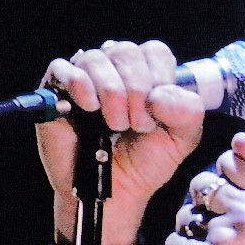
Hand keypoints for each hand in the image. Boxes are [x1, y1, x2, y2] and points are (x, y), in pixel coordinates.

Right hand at [37, 39, 204, 244]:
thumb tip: (161, 95)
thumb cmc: (145, 163)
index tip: (157, 113)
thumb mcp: (181, 139)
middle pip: (125, 52)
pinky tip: (90, 107)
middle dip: (136, 90)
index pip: (154, 52)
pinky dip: (79, 85)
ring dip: (111, 92)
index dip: (159, 79)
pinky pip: (63, 69)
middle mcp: (114, 69)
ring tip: (115, 124)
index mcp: (146, 73)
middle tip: (136, 126)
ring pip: (95, 58)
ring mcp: (84, 77)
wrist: (114, 192)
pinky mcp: (56, 91)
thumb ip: (188, 111)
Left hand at [164, 134, 244, 244]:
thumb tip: (239, 138)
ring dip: (195, 233)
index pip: (233, 161)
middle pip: (202, 185)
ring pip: (185, 214)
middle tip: (231, 239)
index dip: (228, 179)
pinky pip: (174, 241)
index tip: (237, 201)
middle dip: (208, 206)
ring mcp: (219, 239)